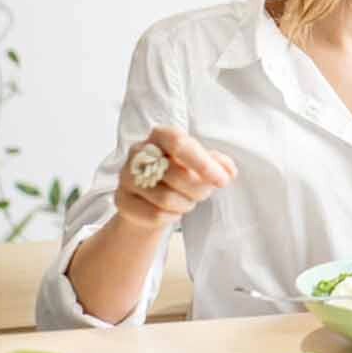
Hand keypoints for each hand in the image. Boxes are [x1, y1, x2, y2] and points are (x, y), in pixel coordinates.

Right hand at [115, 126, 236, 230]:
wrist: (151, 199)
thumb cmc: (180, 174)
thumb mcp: (201, 163)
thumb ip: (217, 163)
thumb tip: (229, 171)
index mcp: (160, 136)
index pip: (180, 143)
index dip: (203, 163)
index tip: (223, 180)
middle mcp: (139, 153)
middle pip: (178, 175)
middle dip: (200, 189)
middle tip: (205, 192)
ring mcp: (126, 177)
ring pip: (167, 198)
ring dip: (187, 204)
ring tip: (187, 200)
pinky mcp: (122, 201)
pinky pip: (156, 215)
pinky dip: (172, 216)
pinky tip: (173, 211)